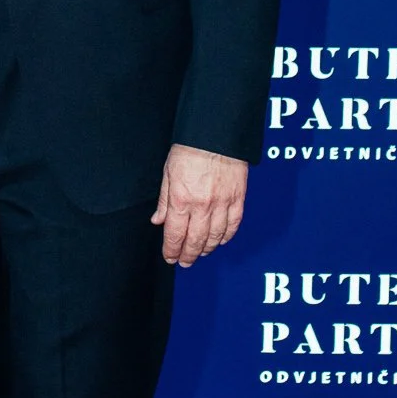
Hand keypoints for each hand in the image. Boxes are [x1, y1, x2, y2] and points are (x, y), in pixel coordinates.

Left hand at [151, 144, 247, 266]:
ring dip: (207, 249)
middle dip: (188, 255)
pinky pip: (234, 225)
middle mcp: (202, 206)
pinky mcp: (238, 199)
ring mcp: (222, 204)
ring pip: (216, 237)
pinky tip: (221, 240)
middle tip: (184, 262)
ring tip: (200, 253)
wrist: (216, 135)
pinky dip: (227, 236)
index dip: (172, 250)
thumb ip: (164, 201)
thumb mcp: (168, 173)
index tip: (170, 257)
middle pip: (195, 241)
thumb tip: (158, 221)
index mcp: (181, 200)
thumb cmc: (190, 149)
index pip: (175, 235)